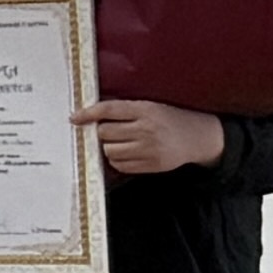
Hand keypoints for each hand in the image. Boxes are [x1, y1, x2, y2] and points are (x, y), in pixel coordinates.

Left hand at [81, 99, 228, 175]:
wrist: (198, 137)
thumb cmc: (169, 119)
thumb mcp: (151, 107)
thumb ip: (125, 111)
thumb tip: (91, 118)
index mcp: (145, 109)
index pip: (109, 110)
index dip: (88, 113)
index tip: (74, 118)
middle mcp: (146, 129)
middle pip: (104, 133)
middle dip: (102, 132)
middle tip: (109, 131)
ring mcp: (149, 149)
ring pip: (109, 151)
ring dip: (108, 147)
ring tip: (120, 143)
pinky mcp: (151, 165)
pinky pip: (120, 165)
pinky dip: (117, 160)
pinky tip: (127, 153)